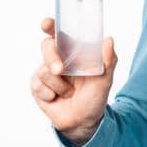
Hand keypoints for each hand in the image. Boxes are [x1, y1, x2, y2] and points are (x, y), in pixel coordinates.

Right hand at [28, 17, 115, 146]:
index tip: (47, 24)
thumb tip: (109, 40)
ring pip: (43, 70)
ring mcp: (45, 72)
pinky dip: (51, 95)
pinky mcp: (36, 86)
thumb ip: (108, 60)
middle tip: (59, 70)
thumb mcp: (105, 79)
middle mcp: (57, 58)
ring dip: (59, 86)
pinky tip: (57, 99)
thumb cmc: (94, 97)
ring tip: (69, 93)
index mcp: (72, 52)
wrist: (83, 122)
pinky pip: (38, 86)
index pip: (59, 33)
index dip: (50, 26)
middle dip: (52, 58)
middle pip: (46, 47)